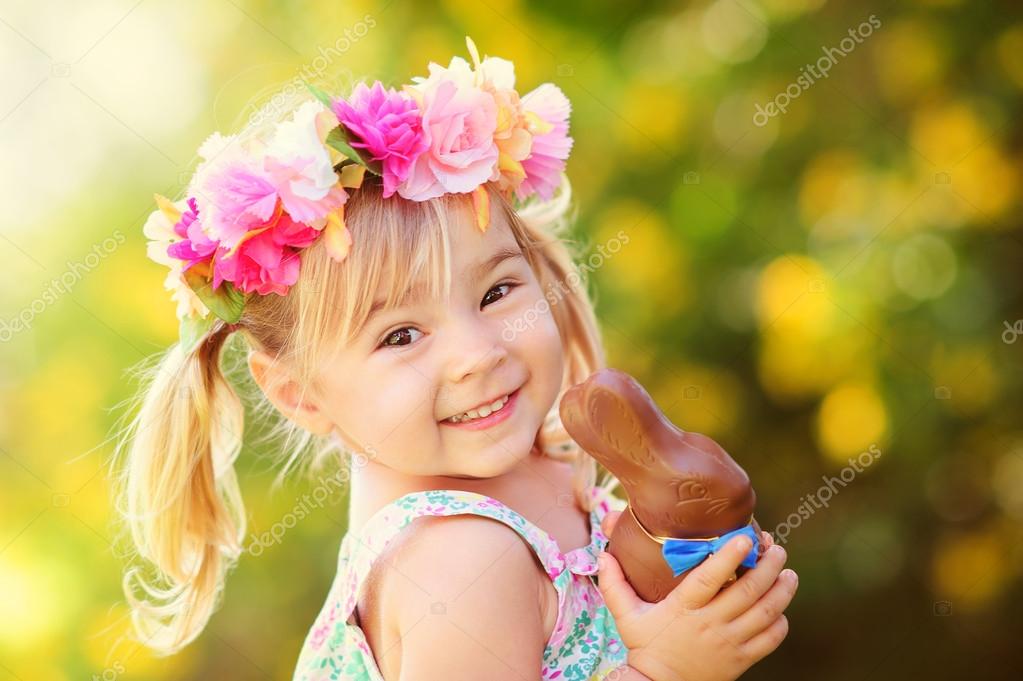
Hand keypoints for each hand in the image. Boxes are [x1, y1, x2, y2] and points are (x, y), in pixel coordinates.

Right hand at [597, 511, 796, 680]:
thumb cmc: (644, 647)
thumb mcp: (625, 616)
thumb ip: (614, 584)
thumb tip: (603, 556)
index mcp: (684, 608)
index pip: (709, 578)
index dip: (729, 556)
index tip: (745, 537)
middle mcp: (711, 624)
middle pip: (749, 591)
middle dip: (769, 566)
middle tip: (777, 548)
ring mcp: (729, 643)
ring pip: (766, 612)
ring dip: (782, 590)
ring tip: (788, 572)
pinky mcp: (741, 660)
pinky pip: (770, 639)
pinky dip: (780, 621)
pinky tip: (781, 607)